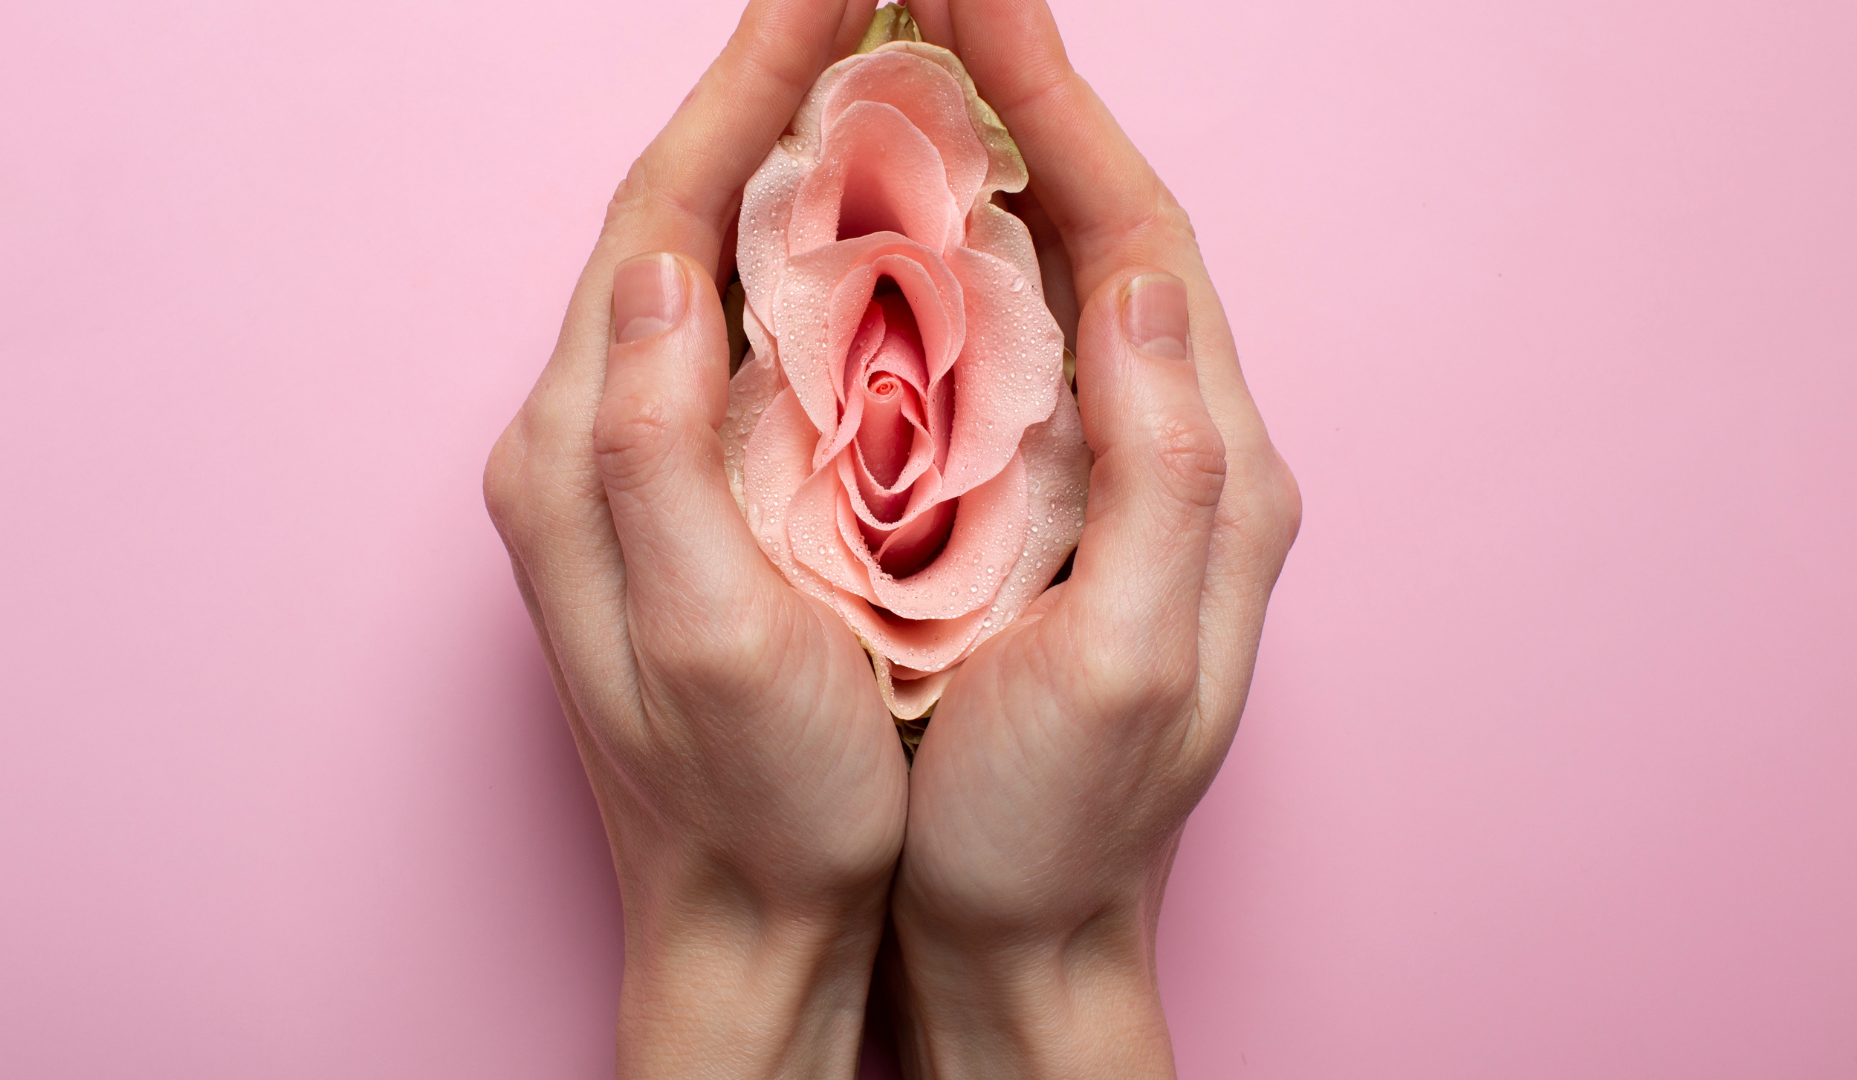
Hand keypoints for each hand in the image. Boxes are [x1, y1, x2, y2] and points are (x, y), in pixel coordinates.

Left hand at [481, 2, 906, 1076]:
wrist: (744, 920)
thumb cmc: (751, 803)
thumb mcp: (702, 636)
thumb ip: (654, 451)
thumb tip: (658, 275)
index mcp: (580, 453)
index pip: (660, 221)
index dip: (744, 91)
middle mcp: (584, 443)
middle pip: (673, 222)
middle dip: (764, 97)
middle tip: (863, 4)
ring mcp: (629, 470)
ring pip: (704, 272)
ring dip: (781, 165)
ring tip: (872, 82)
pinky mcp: (681, 502)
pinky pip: (735, 342)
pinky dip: (798, 261)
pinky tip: (865, 235)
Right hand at [885, 1, 1302, 1075]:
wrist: (1025, 937)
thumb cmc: (1061, 825)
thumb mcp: (1130, 664)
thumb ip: (1164, 472)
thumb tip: (1150, 283)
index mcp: (1212, 469)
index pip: (1141, 241)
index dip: (1061, 113)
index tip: (978, 5)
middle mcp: (1177, 451)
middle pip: (1106, 234)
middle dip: (1023, 105)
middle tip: (932, 0)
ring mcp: (1109, 478)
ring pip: (1052, 285)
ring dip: (984, 170)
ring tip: (902, 74)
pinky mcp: (1044, 512)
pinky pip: (1003, 357)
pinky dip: (946, 272)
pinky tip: (883, 233)